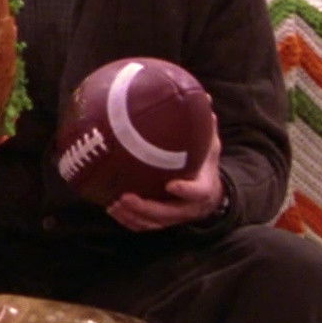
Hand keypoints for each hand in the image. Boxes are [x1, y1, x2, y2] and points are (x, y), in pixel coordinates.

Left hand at [107, 107, 223, 231]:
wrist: (209, 190)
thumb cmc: (204, 162)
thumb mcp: (209, 144)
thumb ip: (205, 126)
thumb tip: (205, 96)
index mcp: (204, 187)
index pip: (198, 192)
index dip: (185, 191)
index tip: (171, 184)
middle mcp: (191, 207)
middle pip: (169, 215)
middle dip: (147, 208)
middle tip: (126, 196)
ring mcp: (176, 217)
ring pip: (154, 224)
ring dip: (133, 217)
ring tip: (114, 204)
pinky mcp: (163, 222)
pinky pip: (145, 226)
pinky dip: (129, 221)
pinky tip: (111, 209)